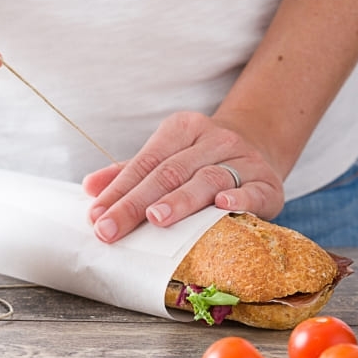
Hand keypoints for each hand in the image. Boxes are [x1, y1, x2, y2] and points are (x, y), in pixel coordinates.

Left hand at [82, 111, 284, 242]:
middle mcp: (213, 139)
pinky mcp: (267, 182)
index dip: (118, 190)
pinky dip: (238, 199)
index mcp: (182, 129)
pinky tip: (223, 206)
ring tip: (157, 218)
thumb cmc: (200, 161)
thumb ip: (128, 173)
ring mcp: (242, 159)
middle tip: (112, 228)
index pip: (145, 162)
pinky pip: (251, 189)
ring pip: (207, 179)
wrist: (259, 149)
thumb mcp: (165, 158)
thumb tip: (90, 188)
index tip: (96, 217)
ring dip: (180, 200)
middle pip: (169, 172)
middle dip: (136, 203)